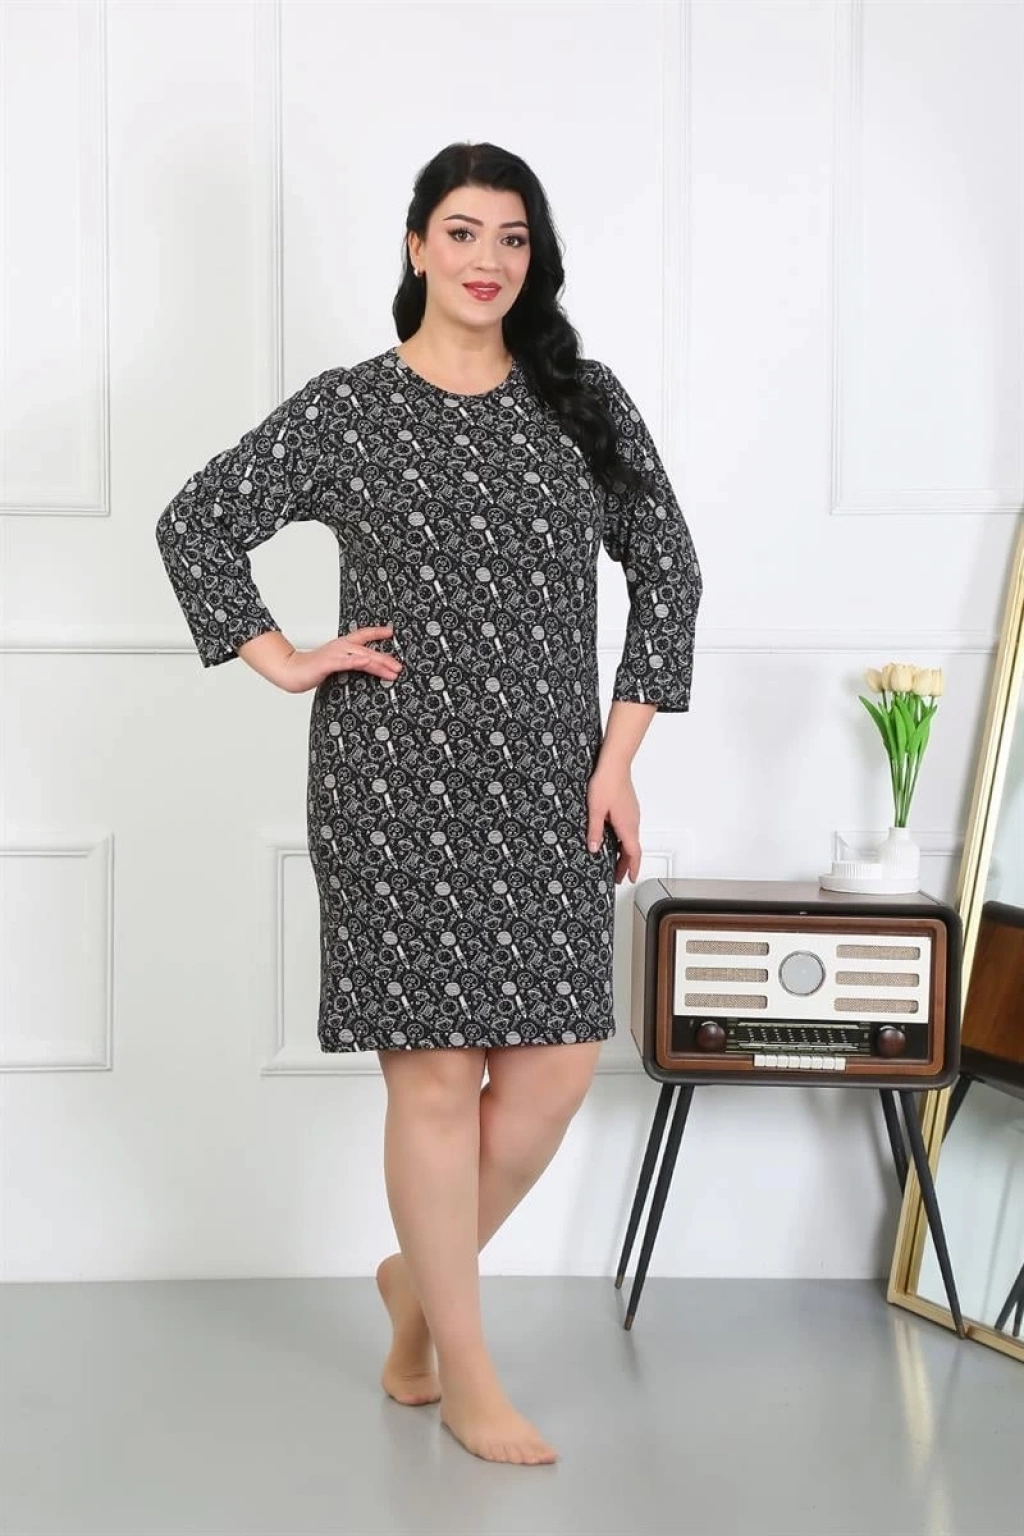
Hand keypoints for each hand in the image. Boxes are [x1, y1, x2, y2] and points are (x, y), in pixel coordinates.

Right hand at [272, 626, 402, 693]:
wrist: (291, 671)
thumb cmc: (310, 669)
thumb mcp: (333, 665)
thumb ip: (347, 664)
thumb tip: (362, 668)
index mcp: (342, 645)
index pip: (362, 635)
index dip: (377, 632)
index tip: (391, 632)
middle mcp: (341, 646)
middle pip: (368, 649)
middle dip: (386, 657)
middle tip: (399, 666)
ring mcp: (335, 654)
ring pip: (363, 656)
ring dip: (379, 662)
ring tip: (393, 671)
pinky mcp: (329, 663)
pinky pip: (348, 661)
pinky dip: (359, 661)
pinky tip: (368, 662)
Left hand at [586, 764, 641, 884]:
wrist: (615, 764)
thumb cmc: (607, 783)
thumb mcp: (595, 810)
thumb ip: (595, 831)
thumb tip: (594, 848)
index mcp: (627, 826)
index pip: (634, 853)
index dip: (632, 868)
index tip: (630, 878)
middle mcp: (633, 821)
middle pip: (633, 848)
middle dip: (627, 864)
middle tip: (619, 875)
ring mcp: (633, 813)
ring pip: (631, 838)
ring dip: (625, 851)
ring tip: (616, 860)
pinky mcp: (629, 807)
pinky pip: (630, 828)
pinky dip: (624, 839)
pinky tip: (615, 837)